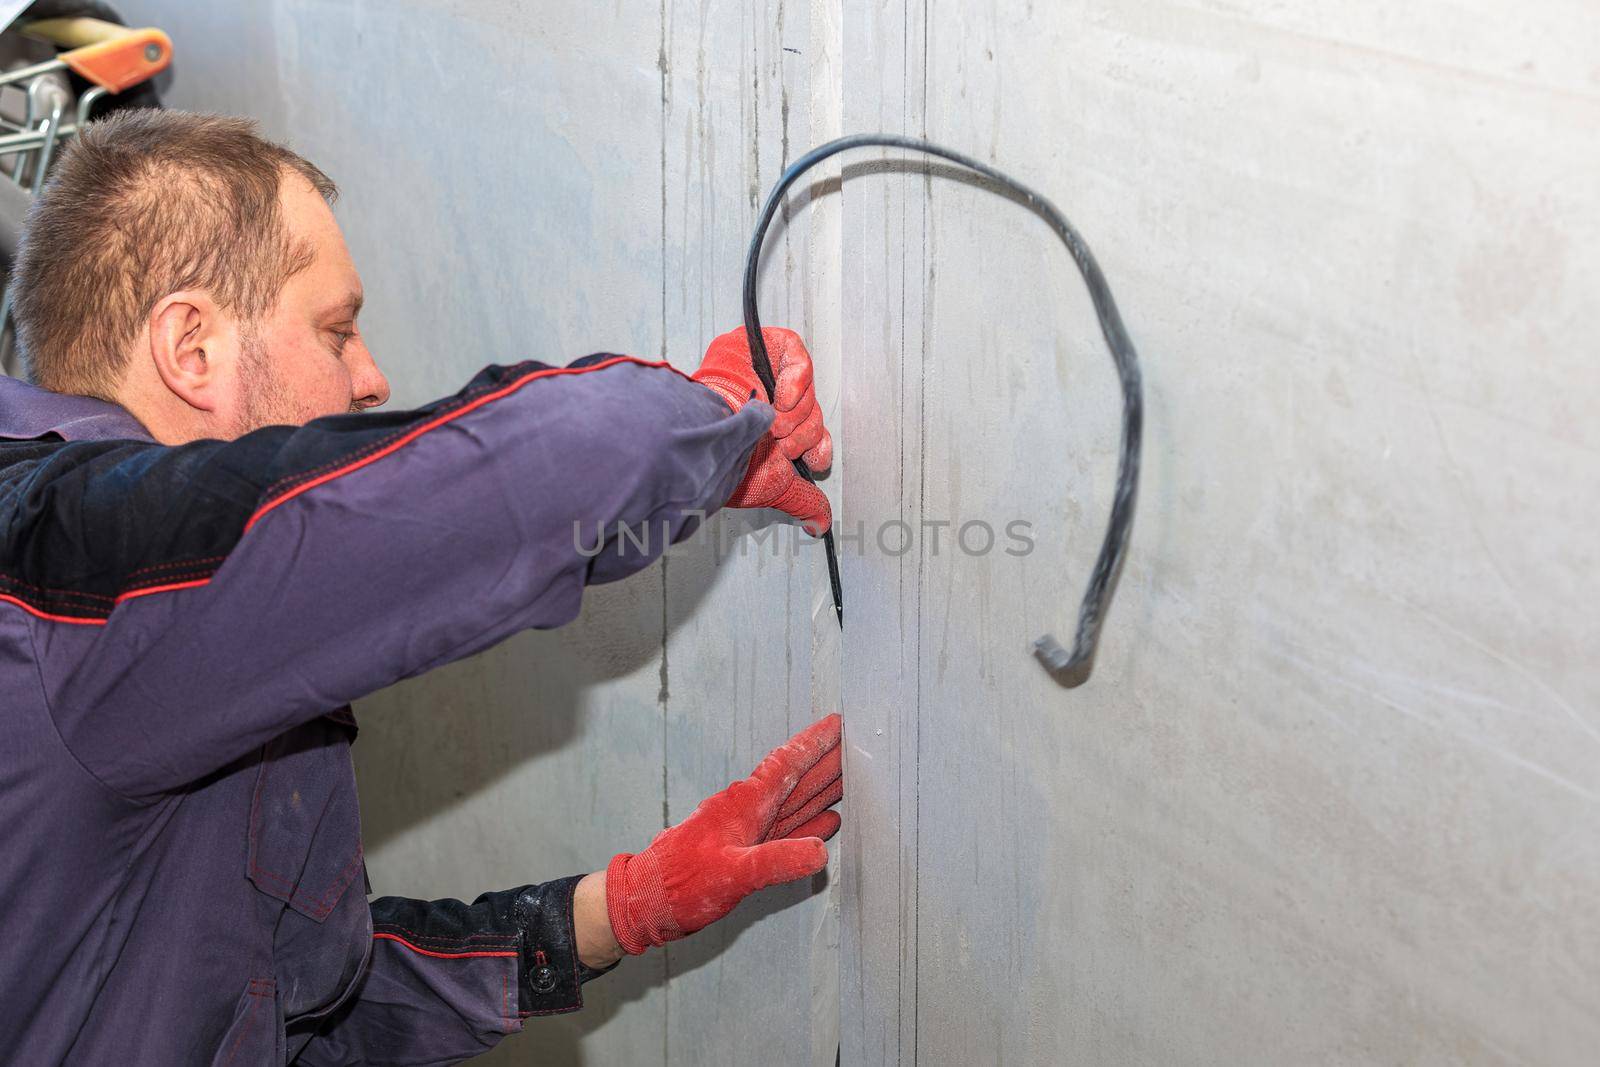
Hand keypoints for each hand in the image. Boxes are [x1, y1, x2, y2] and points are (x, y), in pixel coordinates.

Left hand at [604, 714, 843, 954]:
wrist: (645, 903)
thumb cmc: (680, 885)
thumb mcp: (731, 875)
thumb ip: (774, 862)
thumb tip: (820, 852)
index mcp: (745, 805)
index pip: (786, 766)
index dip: (813, 744)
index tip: (838, 722)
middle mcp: (748, 810)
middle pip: (796, 779)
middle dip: (827, 761)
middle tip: (859, 744)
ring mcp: (747, 830)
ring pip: (794, 802)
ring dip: (822, 789)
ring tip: (852, 775)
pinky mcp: (746, 850)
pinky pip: (786, 830)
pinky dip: (810, 824)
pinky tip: (828, 821)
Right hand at [693, 326, 833, 533]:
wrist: (704, 435)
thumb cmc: (723, 460)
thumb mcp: (772, 484)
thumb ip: (802, 500)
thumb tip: (820, 524)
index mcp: (772, 435)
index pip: (813, 435)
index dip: (819, 445)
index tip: (813, 459)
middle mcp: (769, 406)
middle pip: (812, 412)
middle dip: (802, 433)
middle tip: (780, 443)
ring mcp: (762, 374)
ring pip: (806, 388)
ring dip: (795, 411)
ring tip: (772, 424)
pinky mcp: (755, 346)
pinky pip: (795, 353)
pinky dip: (796, 376)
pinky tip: (781, 396)